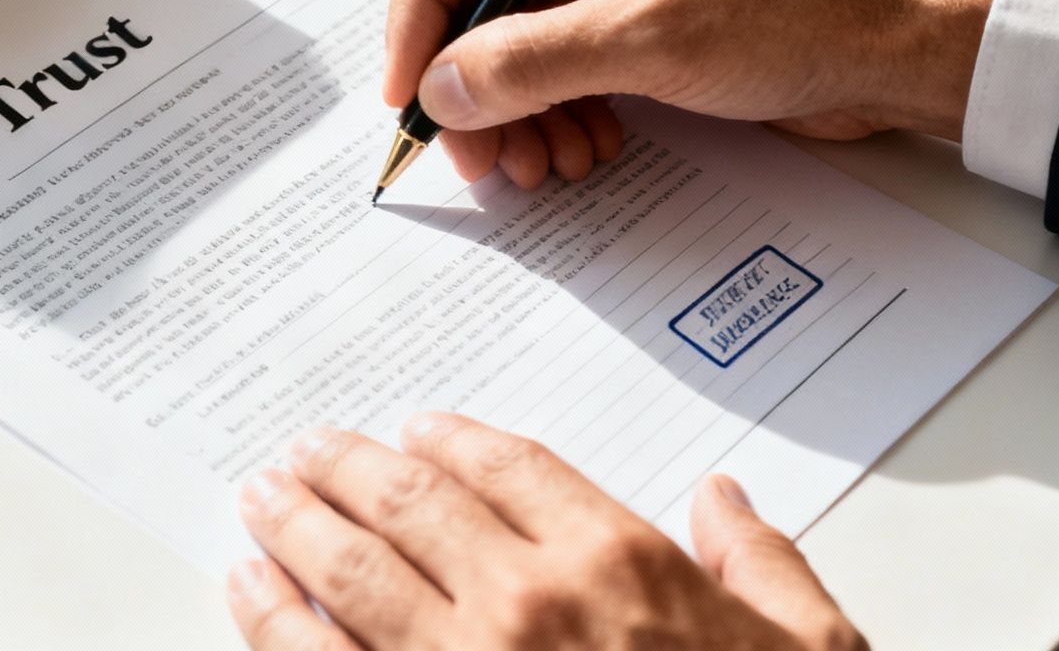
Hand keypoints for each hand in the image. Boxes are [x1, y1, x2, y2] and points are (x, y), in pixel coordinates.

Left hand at [227, 415, 864, 650]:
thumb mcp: (811, 650)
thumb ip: (762, 564)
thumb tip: (724, 502)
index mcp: (621, 563)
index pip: (509, 466)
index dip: (451, 438)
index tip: (415, 430)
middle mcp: (529, 602)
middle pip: (412, 503)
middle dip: (347, 468)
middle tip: (309, 450)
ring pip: (351, 570)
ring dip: (296, 523)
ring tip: (263, 496)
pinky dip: (272, 618)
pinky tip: (247, 587)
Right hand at [384, 0, 1008, 187]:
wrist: (905, 45)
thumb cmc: (803, 7)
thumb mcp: (648, 37)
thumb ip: (529, 62)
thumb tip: (441, 89)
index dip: (418, 10)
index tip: (410, 89)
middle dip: (470, 77)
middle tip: (473, 155)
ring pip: (516, 32)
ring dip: (515, 107)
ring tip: (538, 167)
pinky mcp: (638, 3)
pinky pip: (562, 56)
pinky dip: (557, 108)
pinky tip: (578, 150)